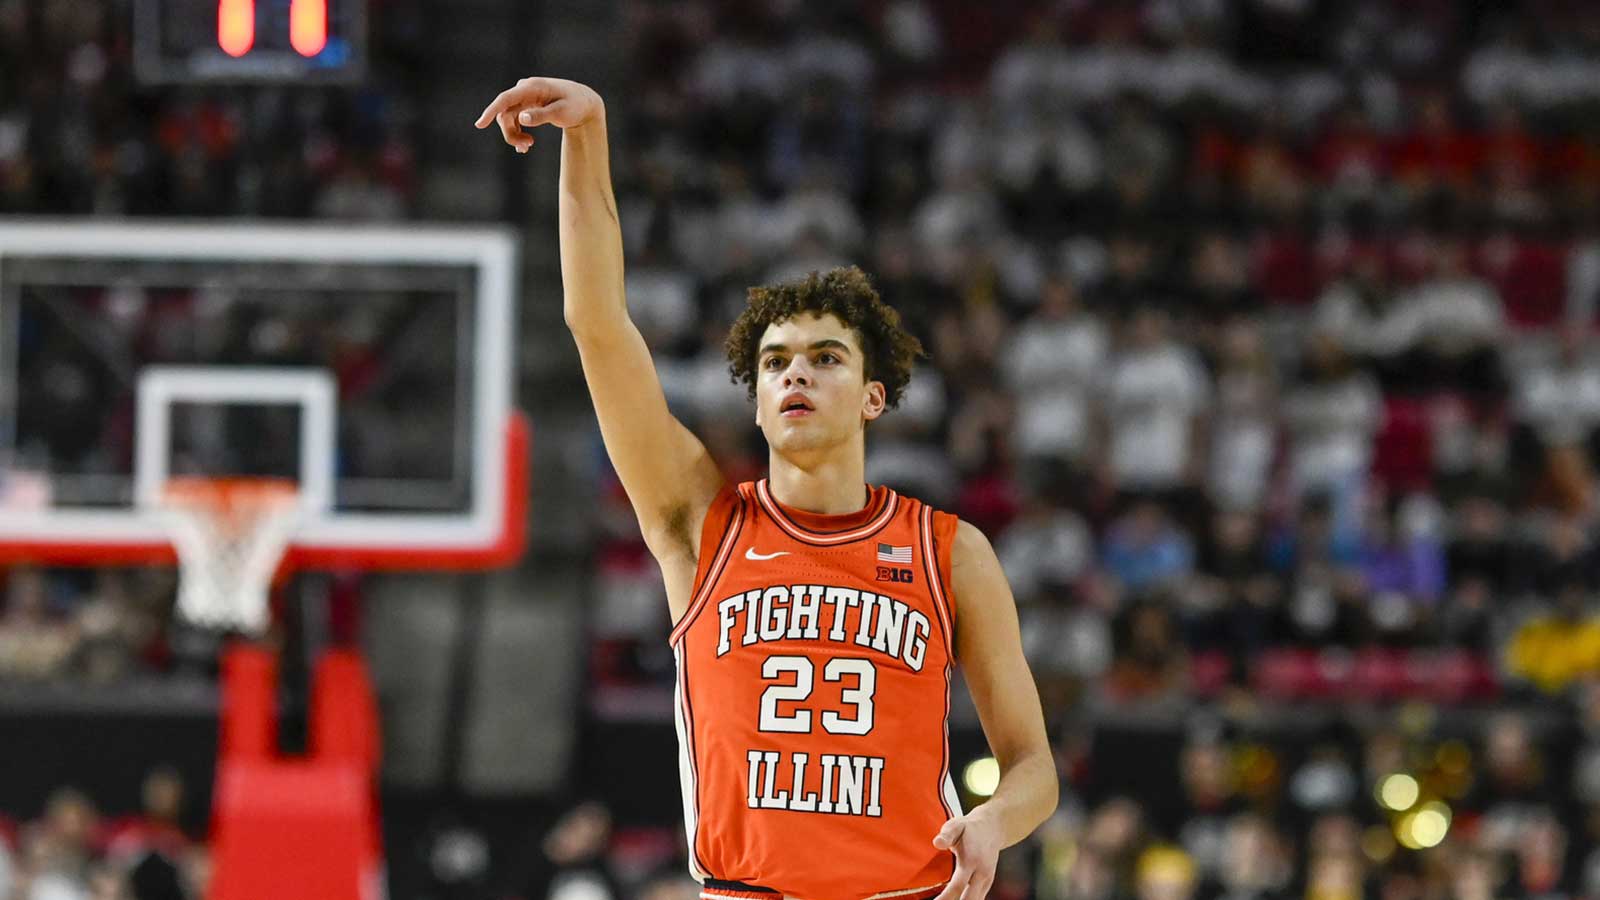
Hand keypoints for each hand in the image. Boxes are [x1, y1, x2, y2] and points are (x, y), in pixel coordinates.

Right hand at [473, 76, 603, 152]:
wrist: (584, 103)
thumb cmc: (575, 106)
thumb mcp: (562, 113)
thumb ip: (542, 115)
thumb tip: (521, 118)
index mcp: (532, 87)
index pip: (505, 98)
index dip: (491, 111)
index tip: (480, 125)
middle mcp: (524, 89)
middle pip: (505, 113)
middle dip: (511, 133)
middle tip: (526, 148)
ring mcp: (524, 96)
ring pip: (508, 118)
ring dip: (514, 135)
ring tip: (528, 147)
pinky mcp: (526, 104)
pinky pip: (514, 119)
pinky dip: (517, 132)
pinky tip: (525, 146)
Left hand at [931, 811, 1002, 899]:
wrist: (993, 828)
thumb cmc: (969, 828)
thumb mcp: (956, 825)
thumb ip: (947, 834)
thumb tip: (937, 843)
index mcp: (972, 860)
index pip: (958, 886)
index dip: (946, 897)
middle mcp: (982, 873)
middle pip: (969, 899)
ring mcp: (987, 880)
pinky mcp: (988, 883)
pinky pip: (978, 898)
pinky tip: (955, 899)